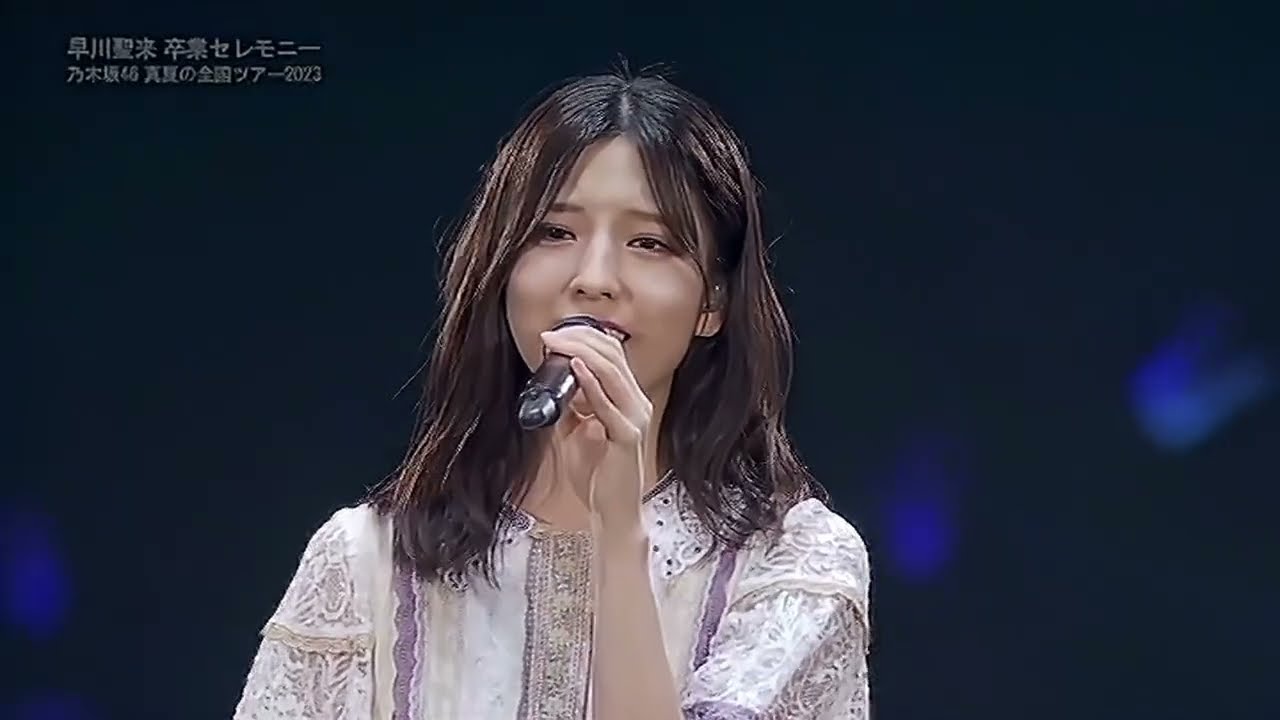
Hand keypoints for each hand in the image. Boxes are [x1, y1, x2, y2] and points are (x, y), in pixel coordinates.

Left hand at [540, 325, 651, 533]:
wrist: (612, 512)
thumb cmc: (598, 475)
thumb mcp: (576, 431)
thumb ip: (570, 407)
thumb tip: (552, 385)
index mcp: (628, 399)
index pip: (612, 354)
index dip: (585, 337)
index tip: (555, 334)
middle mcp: (636, 404)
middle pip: (613, 355)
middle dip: (580, 339)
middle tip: (550, 335)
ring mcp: (635, 418)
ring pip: (612, 372)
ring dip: (581, 352)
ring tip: (557, 343)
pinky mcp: (627, 436)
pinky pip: (609, 404)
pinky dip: (591, 382)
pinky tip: (576, 367)